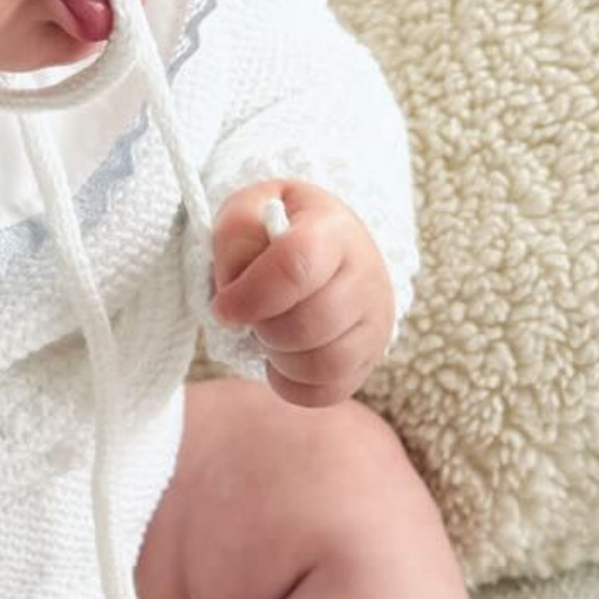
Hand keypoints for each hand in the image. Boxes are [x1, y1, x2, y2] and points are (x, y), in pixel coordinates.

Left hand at [210, 179, 394, 407]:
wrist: (327, 246)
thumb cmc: (279, 227)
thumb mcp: (250, 207)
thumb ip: (236, 232)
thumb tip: (236, 285)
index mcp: (333, 229)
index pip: (296, 266)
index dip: (250, 295)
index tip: (222, 307)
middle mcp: (367, 274)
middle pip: (309, 324)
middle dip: (262, 328)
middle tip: (249, 316)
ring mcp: (376, 319)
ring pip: (324, 364)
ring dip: (279, 358)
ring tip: (267, 335)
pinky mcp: (371, 356)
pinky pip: (329, 391)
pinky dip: (292, 383)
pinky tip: (280, 357)